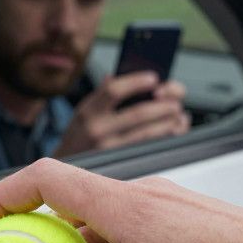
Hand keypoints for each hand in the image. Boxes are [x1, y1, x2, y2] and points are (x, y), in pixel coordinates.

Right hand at [52, 72, 189, 157]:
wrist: (64, 169)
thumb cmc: (79, 136)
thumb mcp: (84, 111)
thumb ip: (103, 93)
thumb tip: (121, 74)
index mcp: (88, 110)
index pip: (114, 89)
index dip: (137, 82)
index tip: (154, 78)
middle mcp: (96, 129)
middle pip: (138, 113)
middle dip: (163, 105)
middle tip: (175, 100)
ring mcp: (108, 149)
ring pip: (147, 133)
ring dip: (169, 122)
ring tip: (178, 114)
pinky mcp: (118, 164)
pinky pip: (148, 149)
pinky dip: (166, 137)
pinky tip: (174, 129)